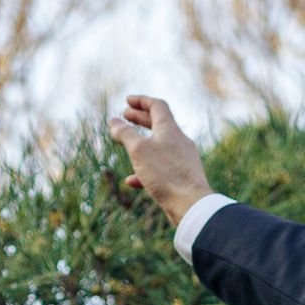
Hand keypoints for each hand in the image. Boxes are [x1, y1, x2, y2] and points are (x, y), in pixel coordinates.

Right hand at [110, 94, 211, 228]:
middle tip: (125, 116)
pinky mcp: (182, 178)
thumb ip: (125, 134)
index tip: (127, 101)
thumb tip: (114, 122)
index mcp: (169, 129)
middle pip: (159, 124)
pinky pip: (162, 169)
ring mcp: (182, 160)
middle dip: (140, 118)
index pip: (157, 106)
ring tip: (127, 145)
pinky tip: (131, 181)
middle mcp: (179, 141)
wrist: (191, 204)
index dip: (141, 101)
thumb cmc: (165, 174)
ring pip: (159, 147)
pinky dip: (146, 170)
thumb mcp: (139, 150)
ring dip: (142, 143)